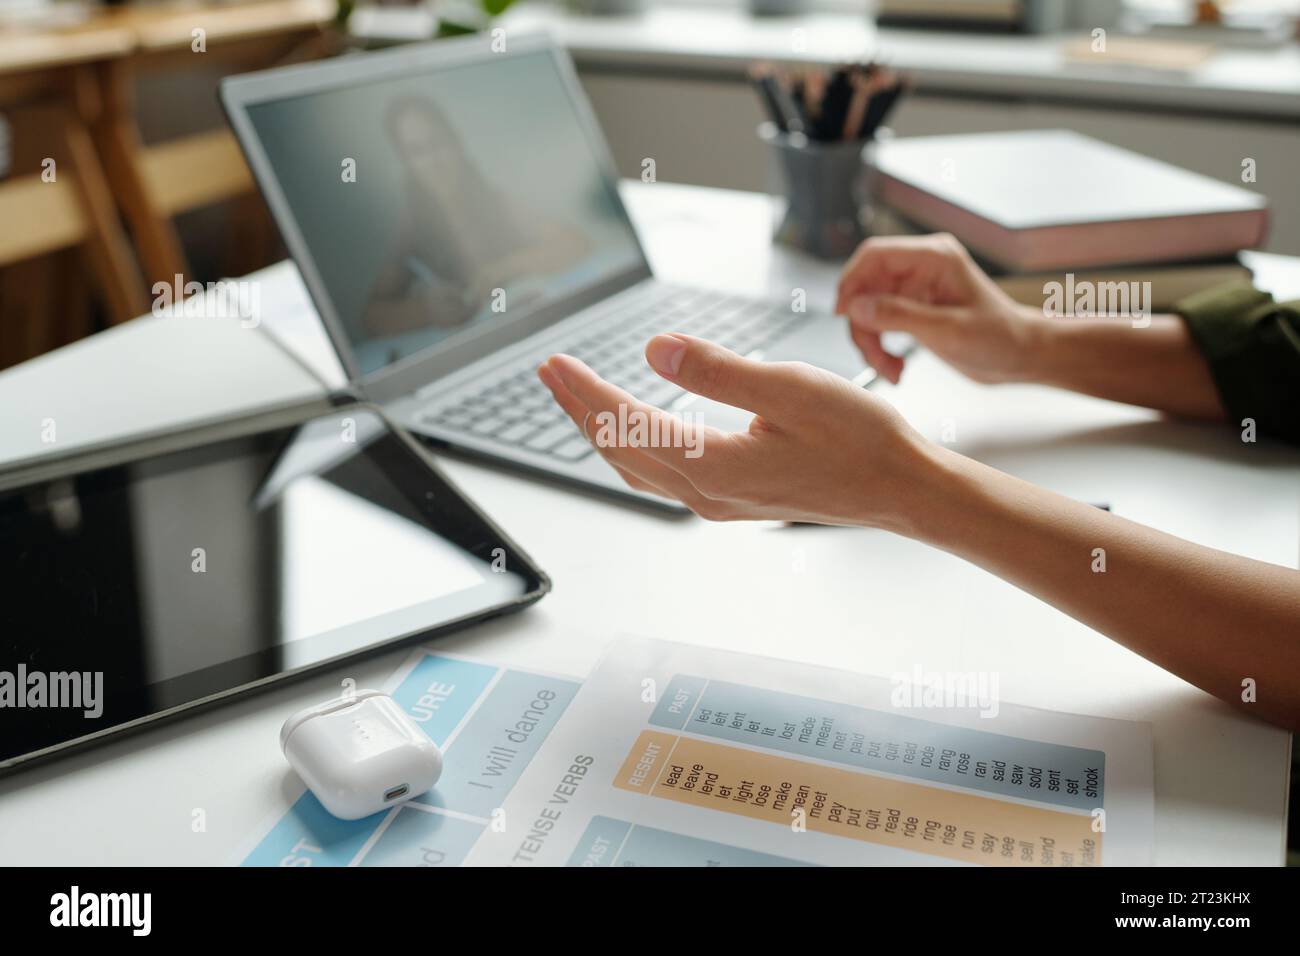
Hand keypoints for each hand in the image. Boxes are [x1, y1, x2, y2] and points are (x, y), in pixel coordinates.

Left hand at [537, 333, 937, 529]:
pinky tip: (634, 429)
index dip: (586, 393)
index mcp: (714, 468)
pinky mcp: (733, 497)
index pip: (627, 426)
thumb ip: (717, 372)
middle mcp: (706, 493)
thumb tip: (655, 351)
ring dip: (603, 430)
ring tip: (577, 396)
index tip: (556, 363)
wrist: (901, 488)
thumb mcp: (789, 390)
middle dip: (580, 411)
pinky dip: (634, 446)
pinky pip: (662, 474)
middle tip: (550, 373)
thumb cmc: (858, 439)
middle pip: (620, 451)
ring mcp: (718, 501)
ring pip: (638, 467)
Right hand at [835, 233, 1048, 384]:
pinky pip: (880, 323)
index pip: (875, 255)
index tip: (843, 314)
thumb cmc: (999, 337)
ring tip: (890, 369)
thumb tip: (856, 308)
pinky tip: (895, 367)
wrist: (1021, 355)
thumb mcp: (947, 330)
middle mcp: (922, 267)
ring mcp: (916, 289)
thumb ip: (899, 316)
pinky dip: (881, 347)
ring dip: (871, 342)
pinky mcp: (914, 309)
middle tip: (874, 357)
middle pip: (866, 286)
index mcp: (934, 257)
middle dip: (863, 324)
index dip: (851, 281)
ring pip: (869, 308)